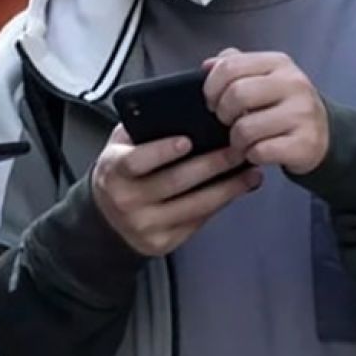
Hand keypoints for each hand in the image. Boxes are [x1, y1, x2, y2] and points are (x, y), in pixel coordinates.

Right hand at [91, 126, 261, 256]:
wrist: (106, 217)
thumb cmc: (122, 172)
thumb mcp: (121, 146)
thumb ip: (143, 129)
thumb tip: (184, 113)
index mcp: (113, 171)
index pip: (136, 161)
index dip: (162, 151)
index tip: (187, 140)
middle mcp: (126, 201)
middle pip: (174, 182)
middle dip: (212, 165)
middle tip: (238, 150)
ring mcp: (144, 226)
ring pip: (194, 206)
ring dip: (227, 188)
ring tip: (249, 172)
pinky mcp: (162, 243)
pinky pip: (198, 221)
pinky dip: (221, 204)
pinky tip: (236, 190)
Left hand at [203, 49, 329, 175]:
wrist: (323, 135)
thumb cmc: (282, 105)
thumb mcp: (262, 78)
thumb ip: (235, 66)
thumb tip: (207, 65)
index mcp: (278, 63)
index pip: (229, 66)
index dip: (211, 87)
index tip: (213, 101)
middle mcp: (294, 84)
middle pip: (236, 95)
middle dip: (222, 113)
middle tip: (227, 122)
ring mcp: (302, 114)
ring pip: (245, 128)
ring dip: (236, 140)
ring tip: (243, 140)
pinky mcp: (305, 144)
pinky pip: (259, 151)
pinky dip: (251, 155)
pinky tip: (258, 152)